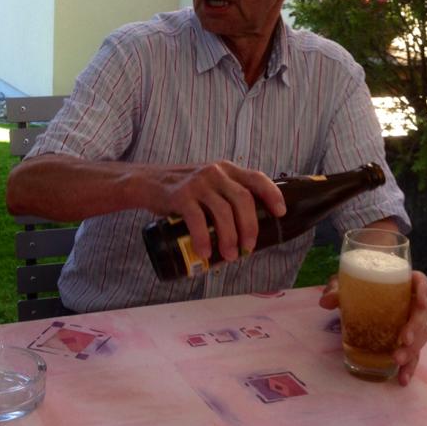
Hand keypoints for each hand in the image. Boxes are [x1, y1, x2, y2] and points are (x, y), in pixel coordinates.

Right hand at [146, 161, 284, 261]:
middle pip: (243, 199)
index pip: (256, 178)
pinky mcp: (180, 195)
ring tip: (230, 256)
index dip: (272, 195)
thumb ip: (225, 196)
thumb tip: (247, 231)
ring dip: (229, 237)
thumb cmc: (182, 190)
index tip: (280, 213)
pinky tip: (205, 253)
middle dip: (250, 227)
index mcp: (226, 170)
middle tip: (248, 248)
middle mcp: (215, 173)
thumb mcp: (208, 185)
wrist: (146, 183)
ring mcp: (197, 183)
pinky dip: (203, 238)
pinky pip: (197, 219)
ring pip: (223, 211)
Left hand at [320, 270, 426, 385]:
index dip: (425, 291)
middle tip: (403, 339)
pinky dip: (409, 367)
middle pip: (423, 314)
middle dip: (416, 327)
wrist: (352, 302)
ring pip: (420, 336)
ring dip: (412, 349)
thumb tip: (326, 302)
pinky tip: (402, 378)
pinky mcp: (405, 342)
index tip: (421, 302)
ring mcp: (410, 325)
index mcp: (401, 285)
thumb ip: (336, 290)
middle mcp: (410, 304)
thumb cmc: (354, 288)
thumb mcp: (343, 285)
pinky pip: (413, 354)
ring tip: (397, 359)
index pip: (420, 283)